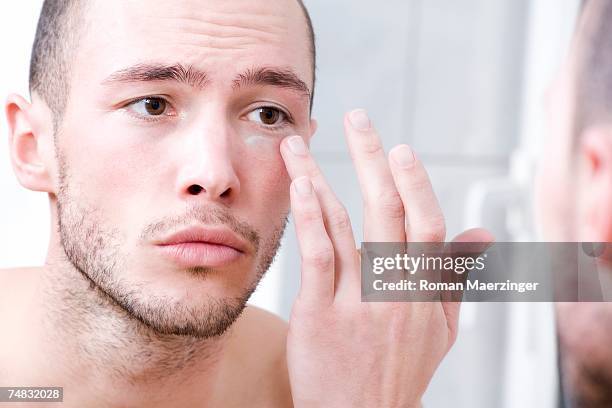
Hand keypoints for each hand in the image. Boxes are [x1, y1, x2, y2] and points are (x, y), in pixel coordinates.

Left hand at [282, 109, 492, 407]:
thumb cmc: (399, 370)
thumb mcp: (442, 329)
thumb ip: (457, 276)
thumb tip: (482, 229)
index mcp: (426, 291)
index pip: (427, 223)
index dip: (414, 182)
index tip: (401, 149)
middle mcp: (396, 291)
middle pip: (388, 211)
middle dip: (372, 158)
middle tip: (357, 118)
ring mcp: (358, 302)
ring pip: (343, 225)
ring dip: (319, 177)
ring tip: (300, 144)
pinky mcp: (321, 314)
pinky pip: (318, 257)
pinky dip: (310, 217)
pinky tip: (299, 187)